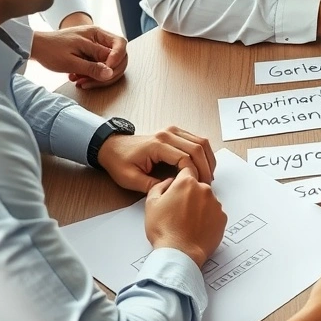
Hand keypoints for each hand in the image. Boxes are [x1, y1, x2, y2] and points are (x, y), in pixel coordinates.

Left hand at [31, 25, 127, 88]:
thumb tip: (110, 73)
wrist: (36, 47)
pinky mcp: (92, 54)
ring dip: (99, 77)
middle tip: (93, 81)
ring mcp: (96, 47)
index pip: (120, 46)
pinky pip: (101, 67)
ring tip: (82, 81)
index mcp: (96, 34)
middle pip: (120, 57)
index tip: (107, 72)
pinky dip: (93, 76)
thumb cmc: (50, 50)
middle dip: (109, 73)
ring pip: (111, 65)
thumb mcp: (70, 61)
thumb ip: (92, 67)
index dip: (116, 61)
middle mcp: (99, 39)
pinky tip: (80, 78)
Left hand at [97, 126, 216, 191]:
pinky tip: (204, 166)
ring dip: (208, 159)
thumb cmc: (119, 161)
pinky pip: (197, 140)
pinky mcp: (176, 132)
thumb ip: (151, 186)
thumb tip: (172, 189)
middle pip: (198, 147)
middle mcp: (168, 134)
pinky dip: (204, 153)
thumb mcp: (129, 179)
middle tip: (206, 183)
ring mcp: (173, 131)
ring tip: (208, 175)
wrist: (112, 147)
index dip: (194, 173)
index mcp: (157, 144)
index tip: (196, 186)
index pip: (185, 157)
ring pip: (201, 141)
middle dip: (206, 167)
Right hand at [144, 167, 225, 267]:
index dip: (181, 177)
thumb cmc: (164, 230)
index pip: (187, 169)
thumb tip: (169, 181)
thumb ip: (160, 186)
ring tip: (187, 222)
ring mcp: (216, 204)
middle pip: (198, 186)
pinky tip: (196, 228)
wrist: (180, 253)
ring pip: (207, 200)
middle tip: (178, 210)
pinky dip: (207, 218)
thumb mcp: (151, 204)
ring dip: (199, 206)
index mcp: (187, 183)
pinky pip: (214, 214)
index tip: (179, 185)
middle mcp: (205, 190)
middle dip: (189, 194)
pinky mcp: (222, 218)